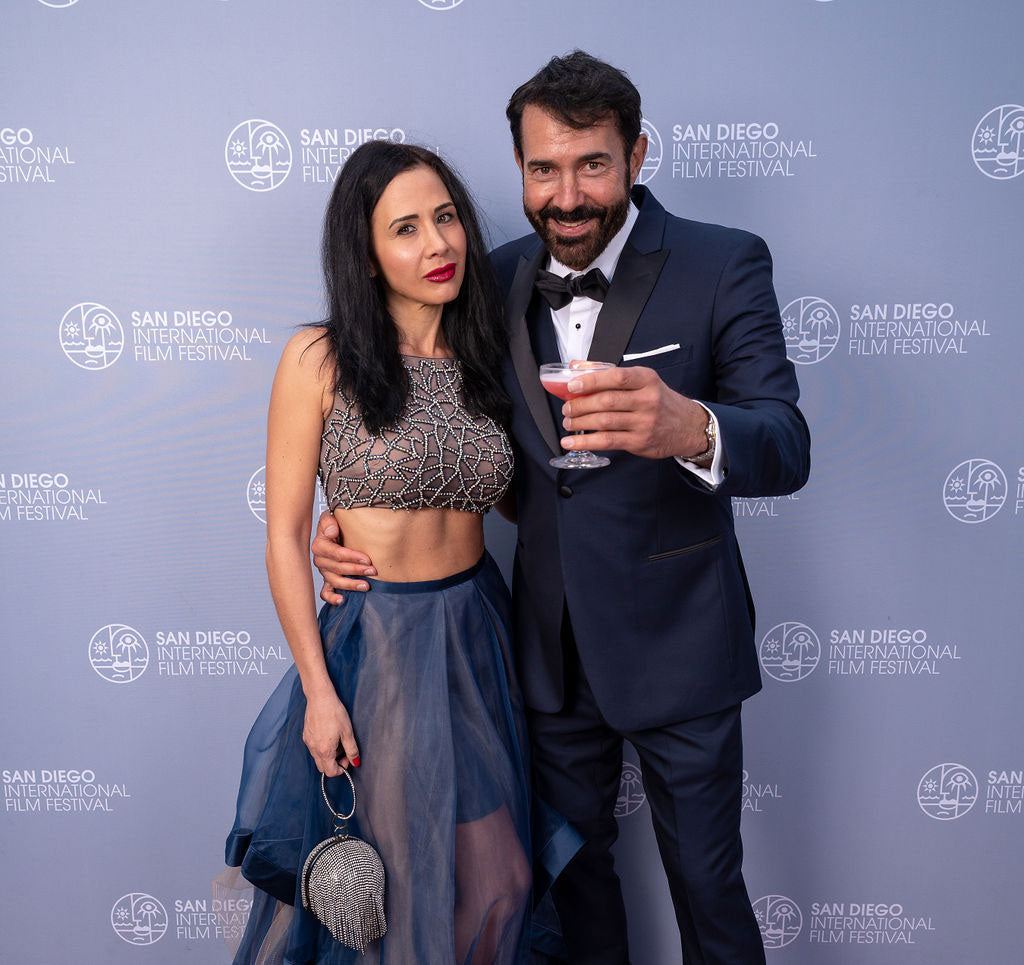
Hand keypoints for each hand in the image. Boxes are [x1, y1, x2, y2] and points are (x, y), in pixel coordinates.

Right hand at [304, 690, 359, 775]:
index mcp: (324, 750)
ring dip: (328, 754)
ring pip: (318, 757)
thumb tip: (355, 762)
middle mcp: (313, 749)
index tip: (347, 759)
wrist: (320, 698)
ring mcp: (308, 742)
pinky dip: (322, 747)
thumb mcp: (347, 732)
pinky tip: (329, 733)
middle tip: (343, 750)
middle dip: (334, 763)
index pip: (330, 772)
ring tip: (337, 739)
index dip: (341, 769)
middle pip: (323, 767)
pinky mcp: (305, 735)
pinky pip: (313, 748)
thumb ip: (352, 750)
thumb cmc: (334, 713)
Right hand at [311, 511, 375, 604]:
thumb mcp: (330, 517)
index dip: (352, 557)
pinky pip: (325, 592)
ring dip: (350, 585)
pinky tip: (342, 600)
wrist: (334, 530)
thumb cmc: (335, 524)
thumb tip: (332, 531)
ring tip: (366, 586)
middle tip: (373, 571)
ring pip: (334, 581)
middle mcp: (320, 560)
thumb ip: (328, 521)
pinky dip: (332, 598)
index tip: (367, 559)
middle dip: (356, 570)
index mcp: (320, 545)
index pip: (337, 553)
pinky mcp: (327, 580)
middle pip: (338, 569)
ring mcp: (324, 572)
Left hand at [560, 364, 707, 459]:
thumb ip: (610, 374)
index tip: (572, 385)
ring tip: (568, 422)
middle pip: (607, 401)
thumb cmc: (660, 401)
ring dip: (580, 423)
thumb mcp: (643, 381)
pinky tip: (571, 442)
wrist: (688, 426)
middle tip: (567, 408)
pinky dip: (586, 442)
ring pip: (605, 422)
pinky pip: (608, 442)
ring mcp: (644, 423)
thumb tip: (577, 367)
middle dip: (580, 405)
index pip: (617, 377)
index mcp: (647, 380)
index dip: (592, 381)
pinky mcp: (640, 442)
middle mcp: (648, 400)